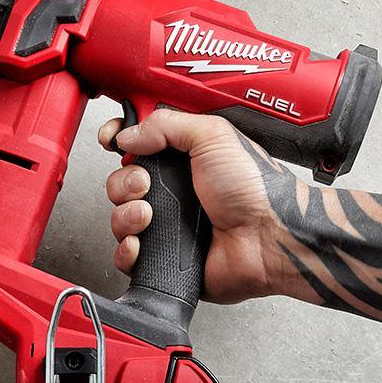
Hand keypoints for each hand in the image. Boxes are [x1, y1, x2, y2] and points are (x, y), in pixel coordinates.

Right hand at [98, 109, 305, 303]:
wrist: (270, 237)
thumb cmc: (256, 190)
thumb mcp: (214, 136)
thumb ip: (167, 124)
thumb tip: (129, 132)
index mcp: (183, 159)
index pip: (138, 144)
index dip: (120, 140)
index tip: (112, 140)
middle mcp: (173, 191)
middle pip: (121, 181)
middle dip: (123, 182)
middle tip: (144, 184)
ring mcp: (168, 225)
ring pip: (119, 217)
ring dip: (125, 214)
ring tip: (148, 215)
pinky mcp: (165, 257)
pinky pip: (126, 256)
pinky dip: (126, 250)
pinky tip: (140, 243)